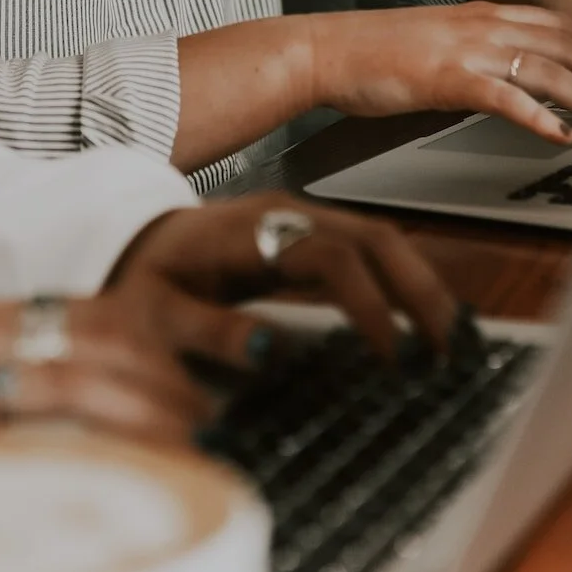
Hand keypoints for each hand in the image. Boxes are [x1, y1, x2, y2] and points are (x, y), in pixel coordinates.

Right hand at [0, 298, 206, 477]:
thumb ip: (16, 356)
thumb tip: (112, 377)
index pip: (89, 315)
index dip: (155, 347)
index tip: (194, 376)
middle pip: (91, 355)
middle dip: (161, 391)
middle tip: (202, 420)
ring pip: (67, 398)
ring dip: (137, 427)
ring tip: (179, 454)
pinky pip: (16, 458)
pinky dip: (72, 468)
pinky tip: (109, 486)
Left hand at [106, 196, 460, 363]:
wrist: (124, 241)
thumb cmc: (139, 281)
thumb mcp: (154, 315)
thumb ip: (205, 331)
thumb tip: (267, 352)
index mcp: (250, 230)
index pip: (332, 255)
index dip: (368, 303)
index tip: (391, 357)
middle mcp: (285, 214)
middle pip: (374, 236)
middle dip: (418, 290)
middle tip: (448, 350)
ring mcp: (300, 218)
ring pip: (380, 238)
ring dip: (418, 285)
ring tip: (447, 341)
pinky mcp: (307, 233)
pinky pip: (367, 249)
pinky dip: (400, 280)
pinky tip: (418, 319)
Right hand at [303, 1, 571, 138]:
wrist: (326, 49)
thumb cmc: (375, 54)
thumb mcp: (440, 44)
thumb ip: (481, 54)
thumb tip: (515, 79)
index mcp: (486, 14)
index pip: (566, 27)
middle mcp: (485, 25)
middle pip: (571, 46)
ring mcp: (468, 49)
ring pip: (550, 70)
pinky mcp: (447, 78)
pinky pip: (504, 96)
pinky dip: (537, 115)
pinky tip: (561, 134)